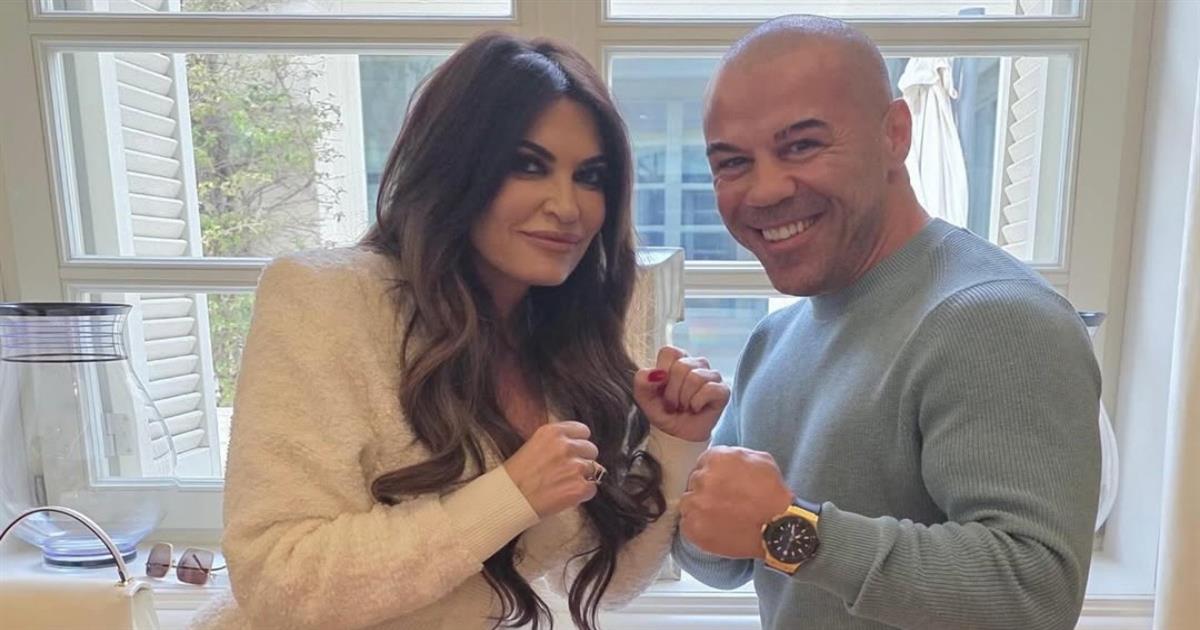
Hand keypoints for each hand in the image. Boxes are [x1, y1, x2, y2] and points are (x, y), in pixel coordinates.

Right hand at [503, 421, 601, 517]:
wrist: (507, 499)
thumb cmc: (515, 476)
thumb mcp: (533, 445)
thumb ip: (556, 442)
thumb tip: (574, 446)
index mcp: (553, 432)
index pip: (583, 431)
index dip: (579, 443)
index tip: (574, 452)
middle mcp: (565, 446)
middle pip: (591, 449)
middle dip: (582, 460)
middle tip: (566, 472)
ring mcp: (574, 467)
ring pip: (594, 469)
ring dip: (583, 477)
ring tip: (563, 484)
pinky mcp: (579, 487)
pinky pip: (592, 488)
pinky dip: (582, 494)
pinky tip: (566, 495)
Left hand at [633, 346, 729, 442]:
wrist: (676, 435)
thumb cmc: (662, 411)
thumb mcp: (643, 397)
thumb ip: (642, 380)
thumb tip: (657, 373)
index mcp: (677, 359)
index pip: (669, 352)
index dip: (662, 372)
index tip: (660, 388)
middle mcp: (696, 364)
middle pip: (682, 366)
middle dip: (672, 391)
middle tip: (672, 404)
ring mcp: (712, 375)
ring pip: (695, 378)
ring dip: (684, 399)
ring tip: (683, 407)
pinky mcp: (723, 390)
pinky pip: (710, 389)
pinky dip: (697, 403)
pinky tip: (696, 409)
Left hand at [678, 446, 793, 558]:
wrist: (778, 529)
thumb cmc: (773, 495)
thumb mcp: (762, 461)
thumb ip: (737, 455)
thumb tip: (726, 459)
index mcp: (716, 458)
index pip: (703, 464)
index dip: (713, 476)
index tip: (721, 486)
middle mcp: (702, 478)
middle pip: (695, 482)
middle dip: (706, 491)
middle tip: (722, 502)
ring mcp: (695, 503)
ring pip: (688, 502)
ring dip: (700, 508)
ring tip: (719, 517)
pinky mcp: (693, 527)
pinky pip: (687, 523)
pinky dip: (699, 526)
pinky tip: (716, 528)